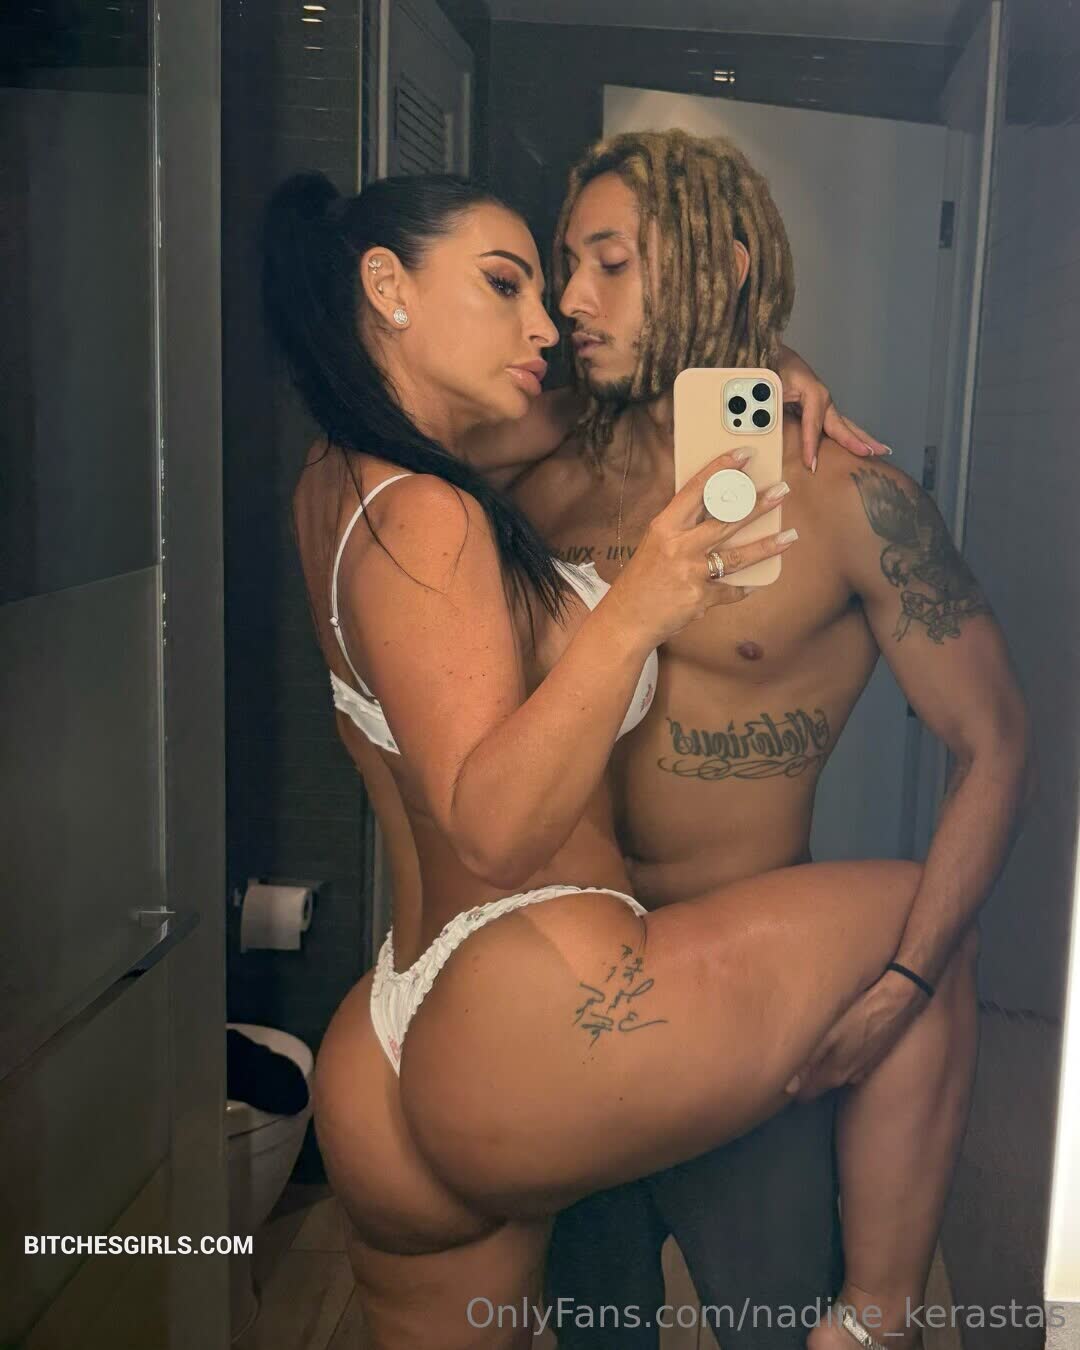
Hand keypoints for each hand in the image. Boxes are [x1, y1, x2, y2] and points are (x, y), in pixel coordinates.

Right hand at [608, 450, 798, 646]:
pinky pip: (730, 590)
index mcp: (665, 527)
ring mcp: (690, 573)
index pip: (696, 489)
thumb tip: (722, 510)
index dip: (721, 469)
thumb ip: (684, 527)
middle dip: (758, 503)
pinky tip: (753, 584)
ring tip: (789, 536)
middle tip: (782, 491)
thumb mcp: (657, 543)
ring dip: (767, 545)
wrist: (627, 618)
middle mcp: (678, 546)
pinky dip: (742, 588)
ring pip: (737, 556)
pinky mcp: (700, 598)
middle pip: (726, 520)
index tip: (743, 455)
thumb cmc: (643, 578)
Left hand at [775, 345, 891, 472]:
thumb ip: (771, 404)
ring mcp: (820, 401)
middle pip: (841, 424)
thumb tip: (767, 424)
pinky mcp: (815, 405)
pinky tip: (856, 445)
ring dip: (859, 438)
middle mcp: (821, 396)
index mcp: (812, 391)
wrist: (767, 349)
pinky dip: (846, 435)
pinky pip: (831, 424)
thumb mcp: (771, 384)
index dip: (811, 445)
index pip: (813, 424)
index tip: (812, 464)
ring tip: (879, 451)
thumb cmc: (770, 364)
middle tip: (875, 454)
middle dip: (858, 440)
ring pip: (841, 424)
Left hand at [783, 973, 926, 1101]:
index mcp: (833, 1075)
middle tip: (787, 1056)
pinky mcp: (872, 1055)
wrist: (899, 1000)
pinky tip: (836, 1037)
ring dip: (822, 1064)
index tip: (777, 1073)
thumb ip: (808, 1061)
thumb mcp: (829, 1035)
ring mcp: (862, 1067)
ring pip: (834, 1072)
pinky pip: (849, 1061)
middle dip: (804, 1075)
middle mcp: (848, 1076)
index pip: (804, 1095)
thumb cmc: (860, 1014)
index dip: (790, 1087)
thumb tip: (786, 1088)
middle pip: (818, 1083)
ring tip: (809, 1044)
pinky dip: (839, 1054)